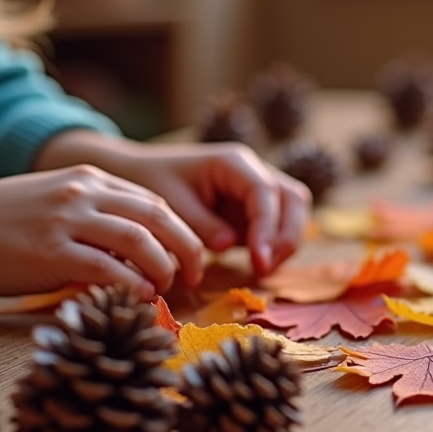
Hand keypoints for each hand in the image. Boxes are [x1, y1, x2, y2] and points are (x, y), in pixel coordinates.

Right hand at [0, 166, 201, 299]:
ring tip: (168, 288)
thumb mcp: (53, 202)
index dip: (180, 230)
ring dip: (163, 267)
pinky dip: (132, 284)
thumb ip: (92, 215)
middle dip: (186, 248)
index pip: (152, 200)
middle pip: (158, 216)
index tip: (189, 256)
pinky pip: (108, 268)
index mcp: (88, 179)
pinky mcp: (52, 251)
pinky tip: (139, 296)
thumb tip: (132, 248)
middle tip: (195, 275)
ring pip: (140, 240)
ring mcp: (67, 220)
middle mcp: (83, 192)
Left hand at [36, 132, 311, 276]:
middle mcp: (253, 170)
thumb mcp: (170, 203)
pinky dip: (275, 244)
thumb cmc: (152, 182)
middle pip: (293, 198)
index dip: (267, 227)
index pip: (265, 193)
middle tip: (264, 267)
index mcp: (233, 162)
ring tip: (262, 269)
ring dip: (285, 241)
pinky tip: (258, 266)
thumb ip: (200, 223)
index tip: (258, 260)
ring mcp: (257, 188)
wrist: (139, 174)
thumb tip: (229, 244)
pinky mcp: (254, 208)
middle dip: (285, 235)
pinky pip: (278, 224)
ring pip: (294, 210)